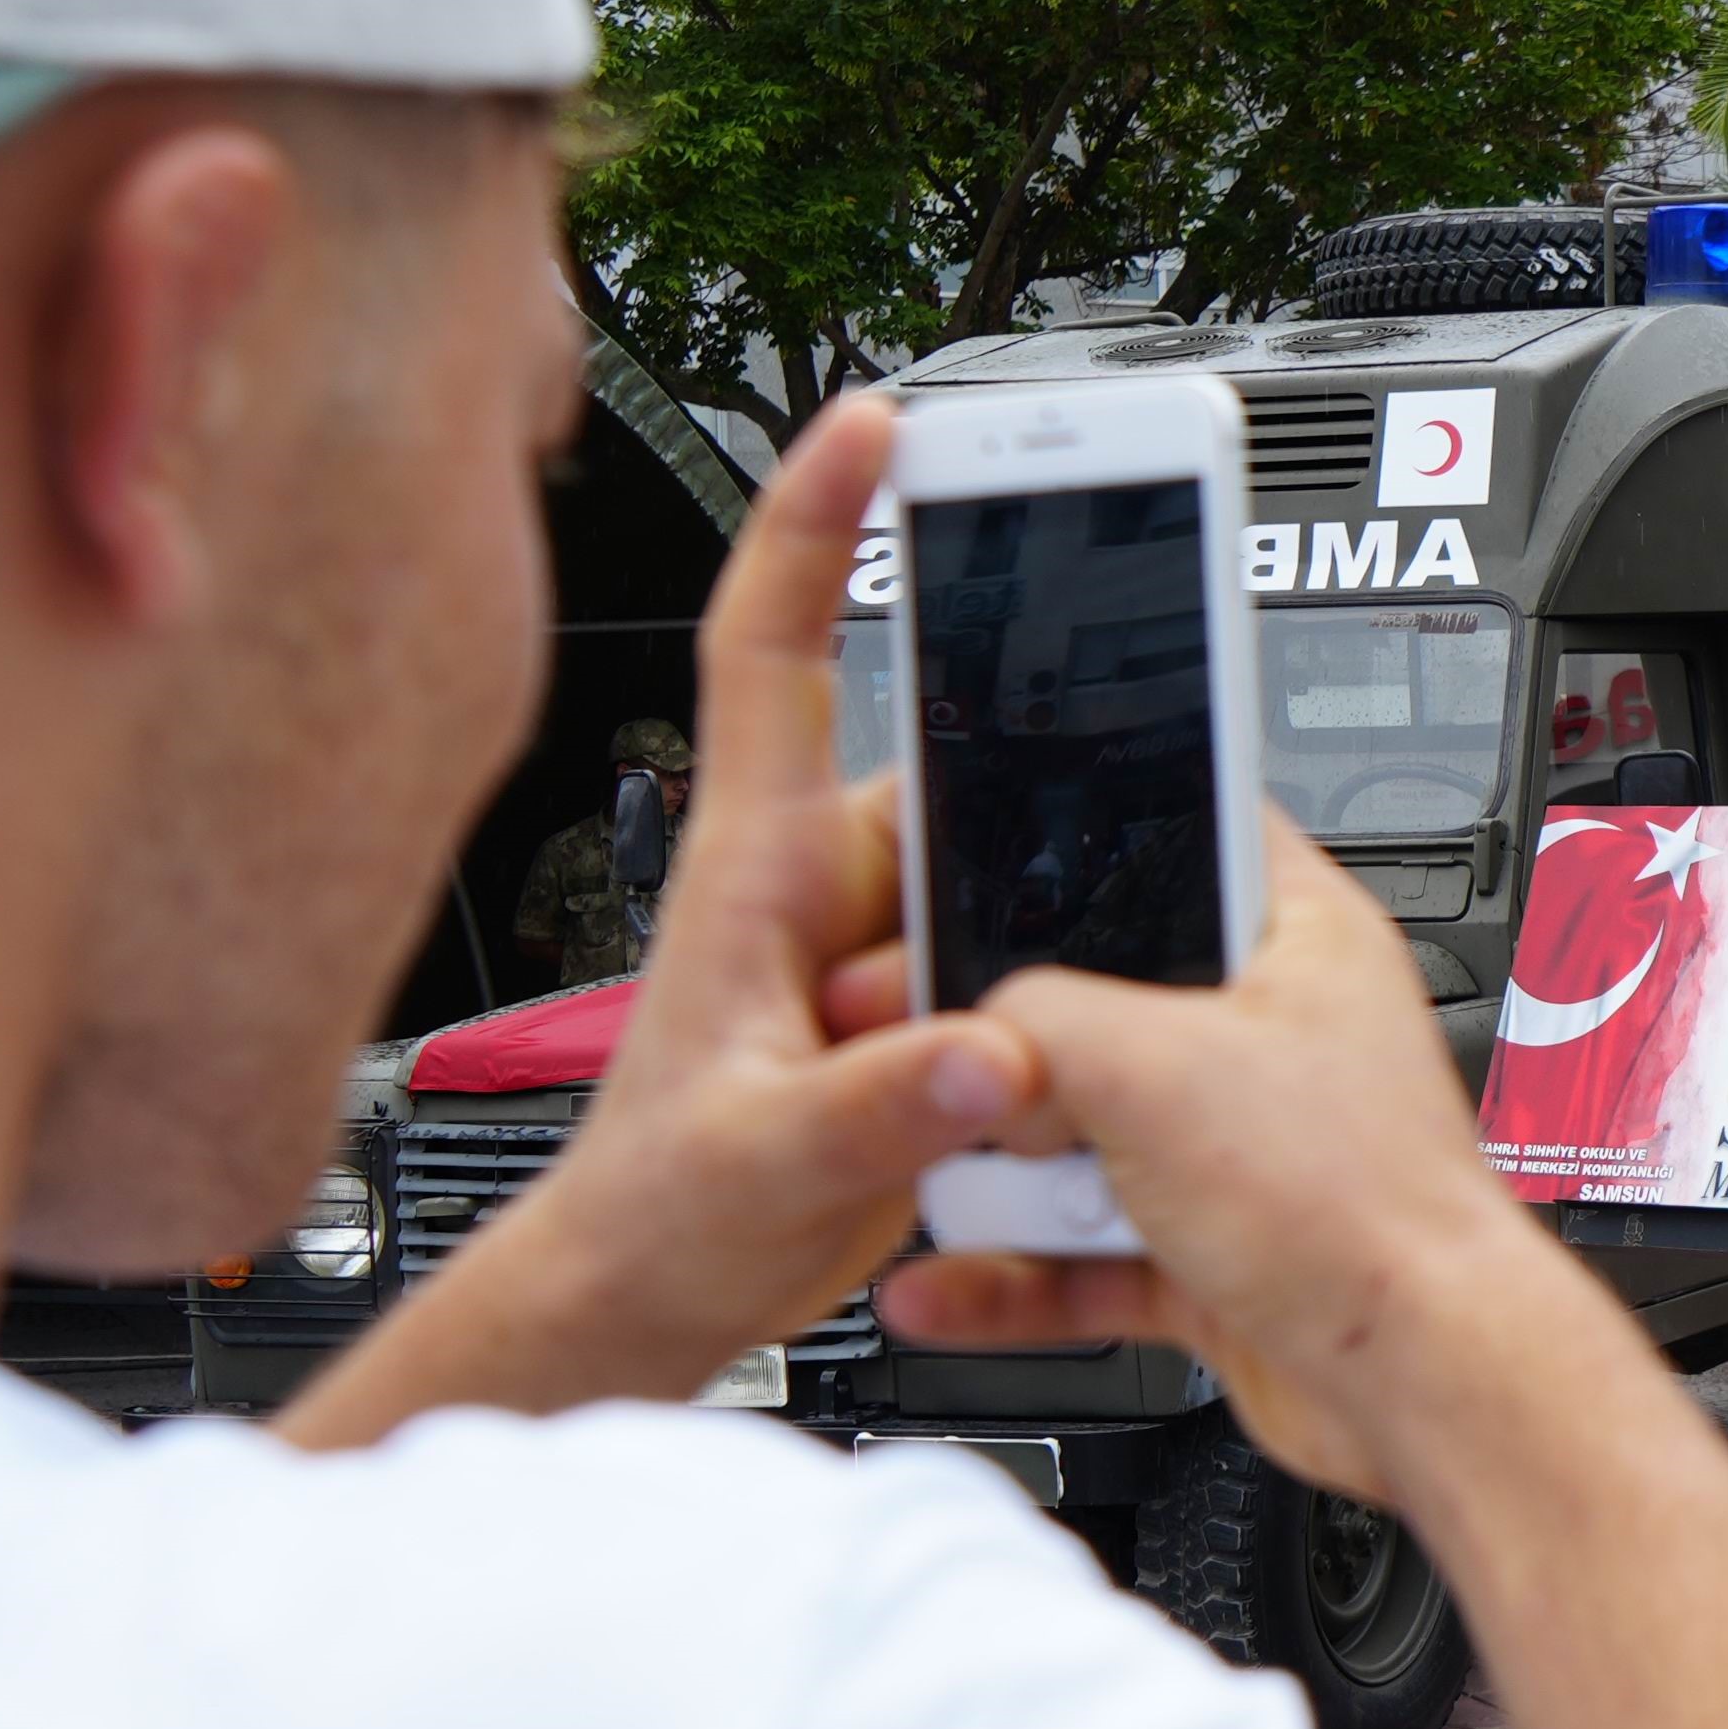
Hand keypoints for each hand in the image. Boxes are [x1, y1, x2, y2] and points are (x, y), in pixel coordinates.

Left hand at [284, 397, 1032, 1443]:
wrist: (646, 1302)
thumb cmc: (656, 1217)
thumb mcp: (765, 1161)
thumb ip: (884, 1109)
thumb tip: (997, 1043)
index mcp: (755, 874)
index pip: (773, 651)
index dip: (816, 524)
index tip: (873, 426)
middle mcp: (812, 889)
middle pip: (948, 781)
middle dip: (1015, 814)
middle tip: (1081, 862)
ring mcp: (865, 950)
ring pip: (992, 881)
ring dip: (1031, 937)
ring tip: (1031, 1028)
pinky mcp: (912, 1012)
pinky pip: (1004, 961)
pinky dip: (1044, 998)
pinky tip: (1056, 1064)